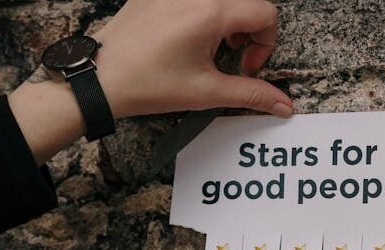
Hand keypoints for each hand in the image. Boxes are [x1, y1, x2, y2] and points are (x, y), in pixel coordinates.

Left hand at [9, 0, 291, 162]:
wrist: (99, 78)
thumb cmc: (148, 84)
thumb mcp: (206, 92)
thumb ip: (252, 94)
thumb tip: (284, 105)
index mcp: (211, 12)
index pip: (265, 13)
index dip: (265, 44)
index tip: (246, 66)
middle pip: (245, 2)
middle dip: (248, 31)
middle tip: (230, 56)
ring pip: (221, 0)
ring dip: (226, 20)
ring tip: (208, 48)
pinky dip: (202, 13)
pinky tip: (184, 39)